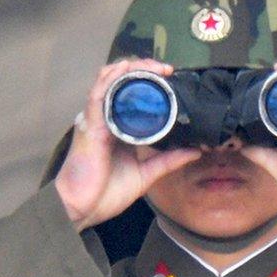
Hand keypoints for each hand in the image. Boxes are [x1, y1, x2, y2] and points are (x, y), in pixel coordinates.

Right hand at [54, 58, 200, 231]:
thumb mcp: (145, 174)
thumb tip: (195, 151)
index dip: (150, 81)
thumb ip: (168, 161)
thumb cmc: (105, 192)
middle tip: (167, 69)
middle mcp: (106, 118)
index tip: (172, 78)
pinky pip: (98, 95)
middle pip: (122, 82)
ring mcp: (96, 119)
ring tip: (153, 66)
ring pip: (110, 81)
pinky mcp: (89, 125)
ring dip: (131, 69)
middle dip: (143, 69)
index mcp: (118, 127)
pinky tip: (125, 69)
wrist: (80, 209)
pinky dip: (111, 79)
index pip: (132, 95)